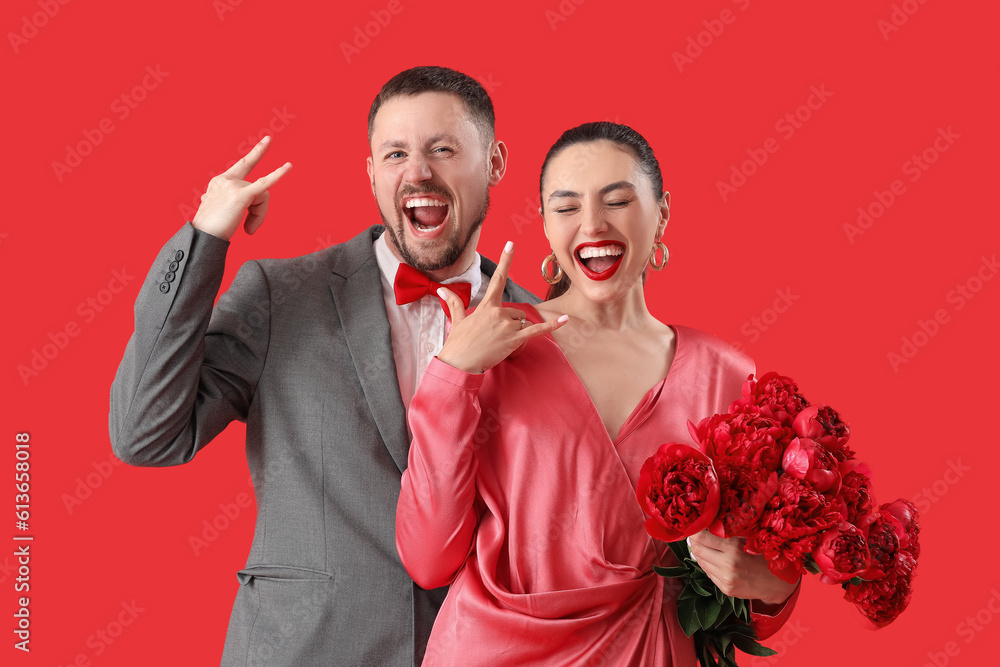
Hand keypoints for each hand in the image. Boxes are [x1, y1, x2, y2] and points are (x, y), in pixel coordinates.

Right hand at [192, 136, 292, 239]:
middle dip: (259, 175)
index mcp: (219, 182)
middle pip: (256, 185)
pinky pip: (264, 185)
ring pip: (262, 197)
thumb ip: (230, 205)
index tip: (265, 142)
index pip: (242, 170)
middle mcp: (225, 179)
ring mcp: (232, 185)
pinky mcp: (240, 196)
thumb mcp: (220, 212)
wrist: (202, 238)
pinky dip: (277, 175)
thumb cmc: (210, 231)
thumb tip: (236, 212)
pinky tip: (288, 167)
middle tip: (267, 146)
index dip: (254, 155)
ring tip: (248, 230)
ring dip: (259, 216)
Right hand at [436, 242, 567, 373]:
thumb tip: (441, 289)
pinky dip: (552, 326)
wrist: (459, 363)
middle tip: (495, 337)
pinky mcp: (514, 339)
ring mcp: (507, 326)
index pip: (498, 278)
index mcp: (486, 306)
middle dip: (511, 322)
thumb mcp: (457, 320)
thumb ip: (453, 303)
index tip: (511, 244)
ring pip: (522, 322)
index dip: (505, 260)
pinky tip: (565, 320)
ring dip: (517, 331)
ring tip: (499, 343)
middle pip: (516, 311)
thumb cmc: (457, 343)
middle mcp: (498, 312)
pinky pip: (537, 330)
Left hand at [688, 530, 798, 606]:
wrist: (777, 583)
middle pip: (698, 550)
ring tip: (701, 545)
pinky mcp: (725, 589)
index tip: (693, 526)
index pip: (703, 538)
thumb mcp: (749, 539)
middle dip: (694, 542)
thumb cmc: (764, 556)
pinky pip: (708, 573)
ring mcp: (725, 579)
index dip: (694, 531)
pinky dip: (707, 564)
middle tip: (694, 535)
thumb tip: (708, 525)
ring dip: (699, 553)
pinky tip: (711, 558)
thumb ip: (729, 534)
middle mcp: (727, 565)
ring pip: (701, 562)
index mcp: (733, 548)